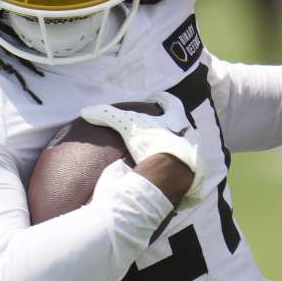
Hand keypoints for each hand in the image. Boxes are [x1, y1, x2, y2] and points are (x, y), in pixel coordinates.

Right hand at [81, 92, 208, 205]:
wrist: (165, 178)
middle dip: (175, 129)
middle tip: (162, 131)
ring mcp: (195, 160)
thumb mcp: (127, 125)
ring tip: (166, 156)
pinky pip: (193, 178)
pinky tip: (174, 180)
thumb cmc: (150, 145)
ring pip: (190, 152)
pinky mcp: (195, 181)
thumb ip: (108, 115)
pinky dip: (184, 178)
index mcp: (177, 121)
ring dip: (180, 152)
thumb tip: (86, 110)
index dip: (163, 100)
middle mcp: (190, 138)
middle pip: (184, 128)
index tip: (155, 99)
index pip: (172, 103)